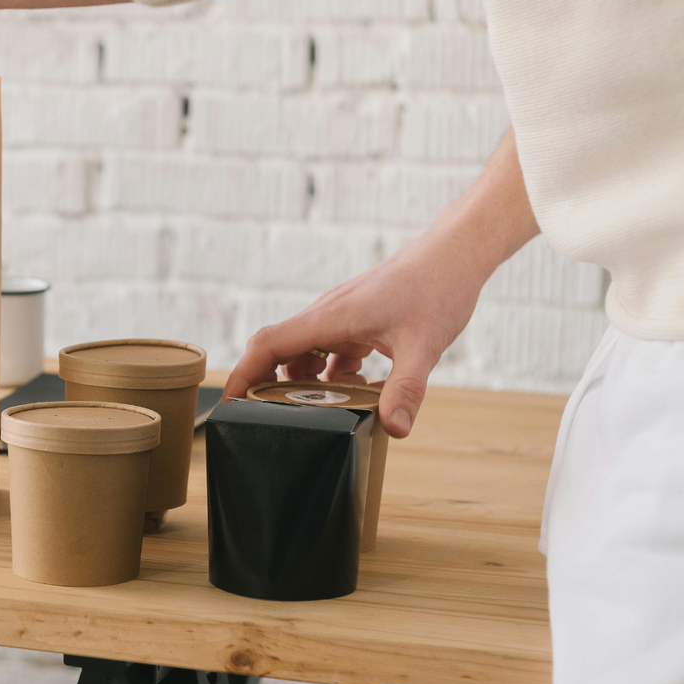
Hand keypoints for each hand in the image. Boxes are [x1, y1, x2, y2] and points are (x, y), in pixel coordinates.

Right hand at [222, 230, 486, 437]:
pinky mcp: (357, 316)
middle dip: (268, 383)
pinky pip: (329, 347)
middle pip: (278, 349)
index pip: (268, 345)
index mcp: (329, 318)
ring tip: (316, 411)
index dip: (243, 374)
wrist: (455, 253)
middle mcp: (327, 314)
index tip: (229, 403)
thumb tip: (395, 429)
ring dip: (304, 380)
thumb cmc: (438, 289)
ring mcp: (341, 314)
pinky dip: (332, 370)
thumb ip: (406, 390)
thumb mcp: (423, 347)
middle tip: (266, 418)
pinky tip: (358, 387)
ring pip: (304, 350)